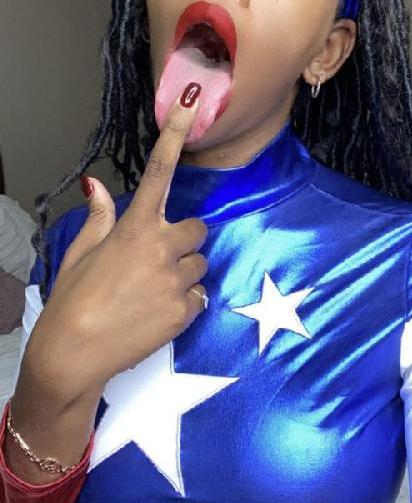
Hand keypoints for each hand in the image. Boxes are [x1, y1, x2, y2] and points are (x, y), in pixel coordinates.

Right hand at [24, 86, 207, 401]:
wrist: (74, 353)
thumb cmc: (72, 300)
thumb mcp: (80, 254)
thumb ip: (99, 218)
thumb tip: (96, 188)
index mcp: (134, 228)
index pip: (159, 171)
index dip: (176, 133)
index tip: (191, 101)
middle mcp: (162, 249)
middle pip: (198, 230)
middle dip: (184, 241)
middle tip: (161, 258)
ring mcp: (176, 282)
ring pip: (200, 265)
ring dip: (185, 272)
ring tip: (156, 291)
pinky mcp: (185, 312)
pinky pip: (199, 297)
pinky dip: (186, 302)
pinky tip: (160, 313)